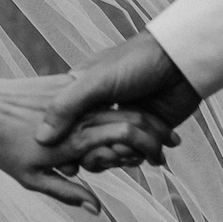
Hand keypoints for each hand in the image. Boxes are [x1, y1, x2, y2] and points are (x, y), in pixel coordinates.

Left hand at [0, 74, 172, 212]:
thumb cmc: (1, 146)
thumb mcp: (30, 179)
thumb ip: (67, 193)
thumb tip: (97, 212)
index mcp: (72, 143)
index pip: (121, 143)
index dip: (146, 149)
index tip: (159, 159)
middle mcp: (77, 117)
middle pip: (127, 122)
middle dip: (153, 133)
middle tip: (170, 145)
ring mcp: (73, 97)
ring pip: (116, 107)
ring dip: (141, 118)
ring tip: (157, 130)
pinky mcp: (65, 82)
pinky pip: (96, 94)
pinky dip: (115, 103)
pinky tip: (126, 107)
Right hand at [38, 34, 200, 165]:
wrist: (182, 61)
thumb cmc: (135, 62)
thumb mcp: (95, 81)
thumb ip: (66, 108)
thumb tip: (40, 140)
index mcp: (80, 94)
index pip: (63, 131)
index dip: (68, 149)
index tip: (73, 160)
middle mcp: (98, 110)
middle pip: (85, 148)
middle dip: (99, 156)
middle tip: (114, 153)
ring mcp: (122, 122)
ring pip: (110, 154)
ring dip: (122, 158)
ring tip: (134, 153)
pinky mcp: (145, 132)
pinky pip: (134, 154)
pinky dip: (141, 157)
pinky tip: (152, 154)